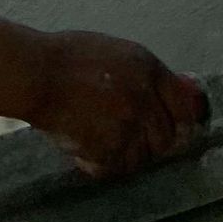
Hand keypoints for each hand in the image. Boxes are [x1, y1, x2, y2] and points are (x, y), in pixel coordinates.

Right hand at [28, 31, 204, 178]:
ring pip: (144, 157)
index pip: (184, 105)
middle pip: (166, 137)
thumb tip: (165, 96)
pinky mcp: (110, 147)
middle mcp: (145, 97)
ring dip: (129, 156)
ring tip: (107, 146)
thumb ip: (142, 75)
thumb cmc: (68, 58)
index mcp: (147, 69)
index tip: (175, 130)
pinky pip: (119, 167)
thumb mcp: (115, 54)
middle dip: (152, 142)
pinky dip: (107, 165)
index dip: (181, 121)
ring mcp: (129, 124)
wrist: (39, 74)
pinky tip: (91, 154)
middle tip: (131, 141)